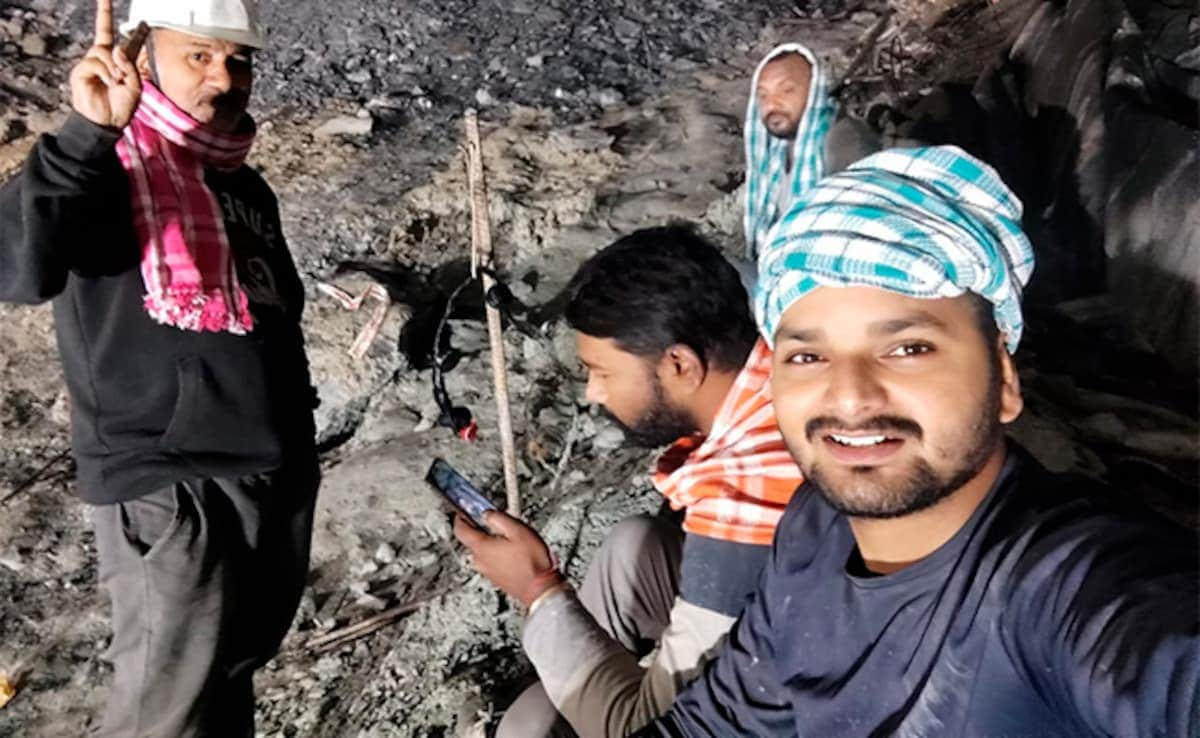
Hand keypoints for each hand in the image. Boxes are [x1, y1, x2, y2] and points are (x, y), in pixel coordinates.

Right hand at [68, 0, 141, 128]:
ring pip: (102, 49)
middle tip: (109, 11)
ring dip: (113, 65)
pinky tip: (109, 83)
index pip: (119, 39)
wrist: (108, 123)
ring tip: (117, 81)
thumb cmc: (122, 107)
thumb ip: (129, 66)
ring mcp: (91, 64)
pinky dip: (106, 73)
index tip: (116, 5)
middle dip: (104, 14)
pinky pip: (95, 62)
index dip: (116, 20)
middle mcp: (104, 59)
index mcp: (119, 62)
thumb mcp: (135, 85)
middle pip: (104, 32)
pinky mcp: (81, 71)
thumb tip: (116, 48)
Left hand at [454, 510, 561, 606]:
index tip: (464, 511)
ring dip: (490, 542)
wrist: (541, 589)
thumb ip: (498, 518)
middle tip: (494, 521)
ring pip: (481, 551)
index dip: (460, 517)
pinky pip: (489, 561)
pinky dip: (496, 554)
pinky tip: (512, 552)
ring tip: (508, 538)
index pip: (460, 529)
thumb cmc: (532, 562)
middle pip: (471, 540)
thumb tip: (487, 514)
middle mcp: (480, 561)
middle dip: (480, 529)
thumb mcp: (518, 530)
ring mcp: (487, 571)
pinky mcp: (495, 578)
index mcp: (481, 547)